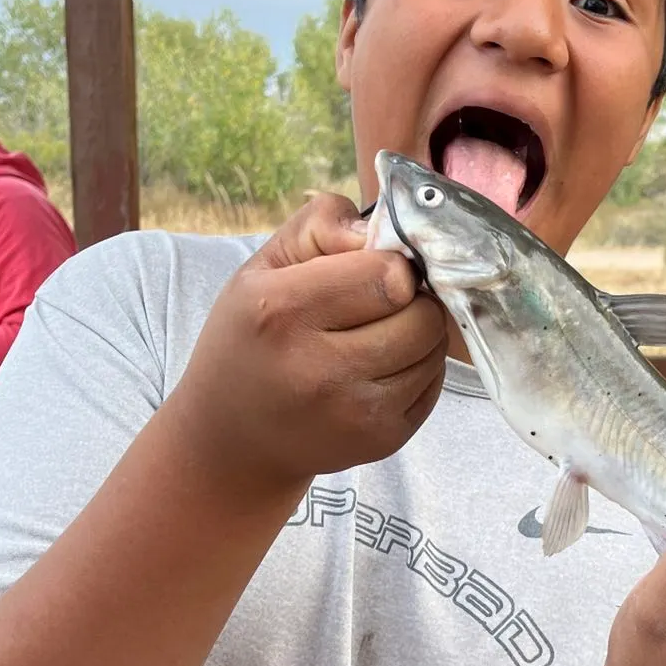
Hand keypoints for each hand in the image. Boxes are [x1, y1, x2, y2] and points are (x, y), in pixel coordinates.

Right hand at [166, 193, 448, 503]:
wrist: (231, 437)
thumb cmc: (250, 338)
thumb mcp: (263, 266)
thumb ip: (320, 224)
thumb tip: (378, 231)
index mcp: (281, 312)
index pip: (389, 275)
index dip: (390, 265)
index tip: (370, 270)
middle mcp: (318, 369)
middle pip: (421, 314)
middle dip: (409, 299)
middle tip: (379, 303)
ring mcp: (354, 413)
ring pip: (433, 350)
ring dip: (416, 333)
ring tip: (377, 333)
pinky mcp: (382, 441)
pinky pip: (433, 384)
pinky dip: (417, 369)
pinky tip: (379, 366)